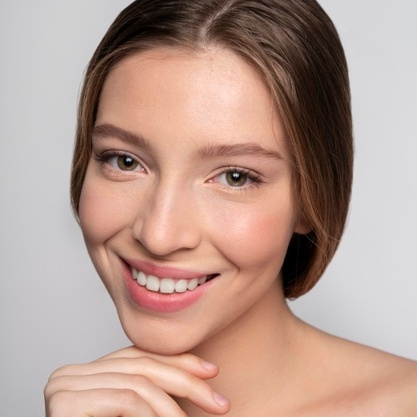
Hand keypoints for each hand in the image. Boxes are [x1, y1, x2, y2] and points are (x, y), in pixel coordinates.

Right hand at [44, 346, 229, 416]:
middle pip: (140, 366)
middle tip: (218, 401)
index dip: (178, 361)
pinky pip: (126, 399)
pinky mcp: (64, 402)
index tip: (211, 371)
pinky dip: (152, 415)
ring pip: (138, 382)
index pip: (138, 357)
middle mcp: (70, 374)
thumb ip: (151, 394)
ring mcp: (63, 385)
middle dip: (185, 380)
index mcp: (85, 374)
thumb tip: (201, 378)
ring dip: (171, 406)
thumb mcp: (135, 413)